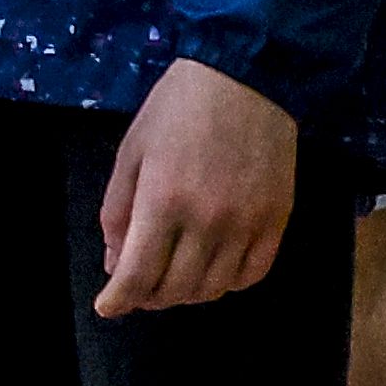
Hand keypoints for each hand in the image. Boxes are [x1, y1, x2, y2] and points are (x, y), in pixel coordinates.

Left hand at [92, 57, 301, 315]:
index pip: (138, 274)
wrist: (246, 78)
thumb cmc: (178, 109)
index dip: (119, 299)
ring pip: (214, 288)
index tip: (107, 307)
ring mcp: (248, 224)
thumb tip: (114, 263)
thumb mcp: (132, 152)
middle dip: (149, 297)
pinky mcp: (277, 221)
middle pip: (176, 288)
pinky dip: (228, 283)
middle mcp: (208, 221)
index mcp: (164, 200)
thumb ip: (118, 211)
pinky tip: (213, 270)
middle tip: (138, 288)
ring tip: (172, 279)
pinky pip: (253, 274)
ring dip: (187, 293)